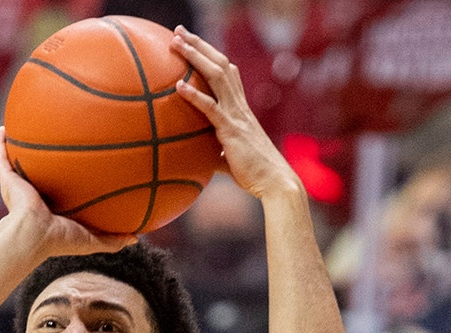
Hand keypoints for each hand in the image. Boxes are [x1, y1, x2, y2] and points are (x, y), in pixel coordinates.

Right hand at [0, 126, 136, 257]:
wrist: (33, 235)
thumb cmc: (60, 240)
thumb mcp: (92, 240)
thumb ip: (112, 239)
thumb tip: (137, 238)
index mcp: (51, 208)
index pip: (60, 192)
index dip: (66, 179)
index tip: (79, 164)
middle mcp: (34, 196)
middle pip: (39, 173)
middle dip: (44, 160)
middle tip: (55, 140)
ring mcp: (18, 188)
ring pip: (17, 163)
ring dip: (18, 148)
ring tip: (24, 128)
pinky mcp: (7, 181)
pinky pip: (1, 158)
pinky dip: (0, 144)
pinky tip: (3, 128)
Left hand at [170, 26, 300, 199]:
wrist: (275, 183)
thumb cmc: (254, 174)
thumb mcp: (230, 159)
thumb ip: (216, 153)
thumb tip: (200, 160)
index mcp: (240, 108)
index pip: (225, 73)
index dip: (209, 55)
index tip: (192, 42)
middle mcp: (239, 105)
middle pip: (219, 65)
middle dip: (199, 45)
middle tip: (178, 31)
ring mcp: (236, 115)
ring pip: (216, 77)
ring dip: (195, 57)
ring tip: (175, 43)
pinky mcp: (231, 130)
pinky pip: (211, 108)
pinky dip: (194, 96)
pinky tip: (177, 86)